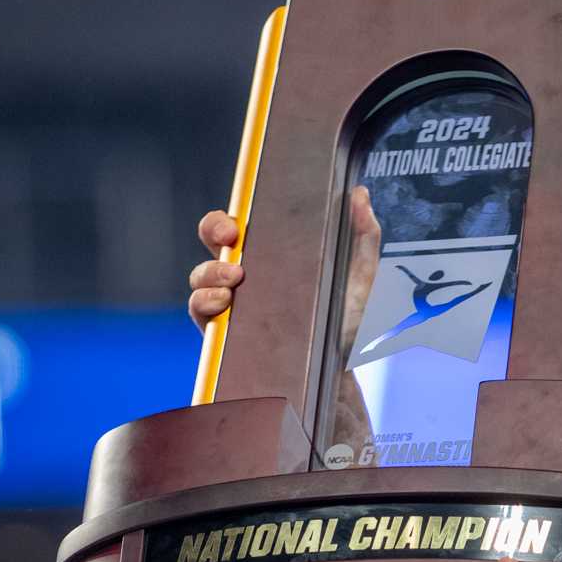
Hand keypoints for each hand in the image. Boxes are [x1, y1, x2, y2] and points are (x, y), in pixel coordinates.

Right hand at [189, 189, 381, 356]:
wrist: (339, 368)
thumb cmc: (346, 321)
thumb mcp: (361, 276)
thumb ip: (363, 235)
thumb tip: (359, 193)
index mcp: (272, 254)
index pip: (239, 225)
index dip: (229, 217)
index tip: (238, 223)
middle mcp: (247, 275)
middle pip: (211, 241)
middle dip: (211, 230)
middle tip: (231, 239)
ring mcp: (232, 302)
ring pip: (201, 276)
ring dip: (210, 271)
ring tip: (235, 278)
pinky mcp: (225, 330)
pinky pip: (199, 310)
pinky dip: (204, 302)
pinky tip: (223, 303)